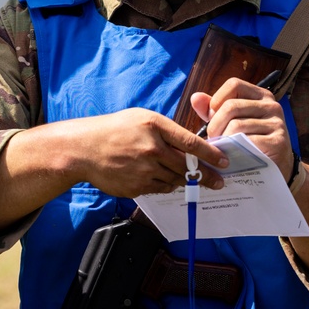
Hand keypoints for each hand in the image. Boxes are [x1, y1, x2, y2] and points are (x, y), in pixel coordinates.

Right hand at [66, 107, 227, 196]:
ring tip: (183, 177)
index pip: (190, 142)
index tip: (225, 162)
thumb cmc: (114, 130)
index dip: (210, 154)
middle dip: (205, 175)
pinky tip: (155, 176)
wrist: (83, 149)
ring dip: (181, 180)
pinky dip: (163, 184)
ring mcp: (143, 170)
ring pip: (174, 180)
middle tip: (218, 181)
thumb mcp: (141, 119)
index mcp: (154, 126)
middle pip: (186, 166)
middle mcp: (151, 148)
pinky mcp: (136, 186)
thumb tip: (190, 147)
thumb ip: (166, 131)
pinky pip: (159, 189)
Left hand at [189, 77, 295, 181]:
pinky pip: (246, 142)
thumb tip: (195, 97)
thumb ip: (213, 109)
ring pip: (236, 125)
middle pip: (231, 106)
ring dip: (222, 139)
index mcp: (260, 95)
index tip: (212, 116)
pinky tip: (233, 156)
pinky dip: (233, 150)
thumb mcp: (230, 121)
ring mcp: (277, 123)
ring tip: (221, 148)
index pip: (234, 84)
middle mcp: (272, 106)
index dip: (217, 99)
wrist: (273, 167)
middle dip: (214, 125)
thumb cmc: (248, 140)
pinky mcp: (278, 142)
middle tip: (212, 139)